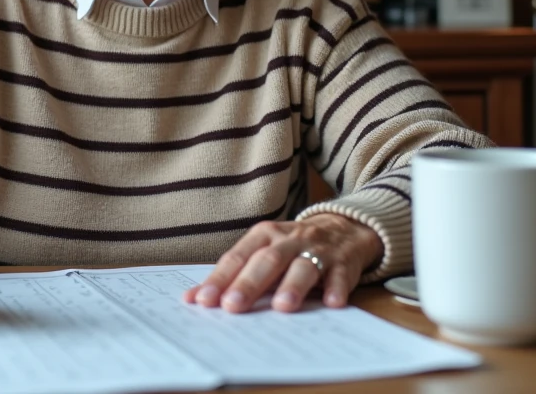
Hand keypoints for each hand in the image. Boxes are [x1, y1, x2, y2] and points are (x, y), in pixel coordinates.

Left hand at [183, 214, 383, 312]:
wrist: (343, 227)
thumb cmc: (291, 247)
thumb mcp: (261, 253)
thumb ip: (232, 276)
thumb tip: (193, 299)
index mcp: (263, 235)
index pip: (237, 258)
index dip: (220, 279)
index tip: (203, 301)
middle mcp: (288, 239)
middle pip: (267, 260)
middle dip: (249, 284)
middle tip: (233, 307)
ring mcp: (317, 249)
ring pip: (303, 265)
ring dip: (292, 285)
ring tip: (282, 307)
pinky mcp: (343, 262)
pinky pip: (340, 274)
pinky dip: (336, 288)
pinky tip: (331, 303)